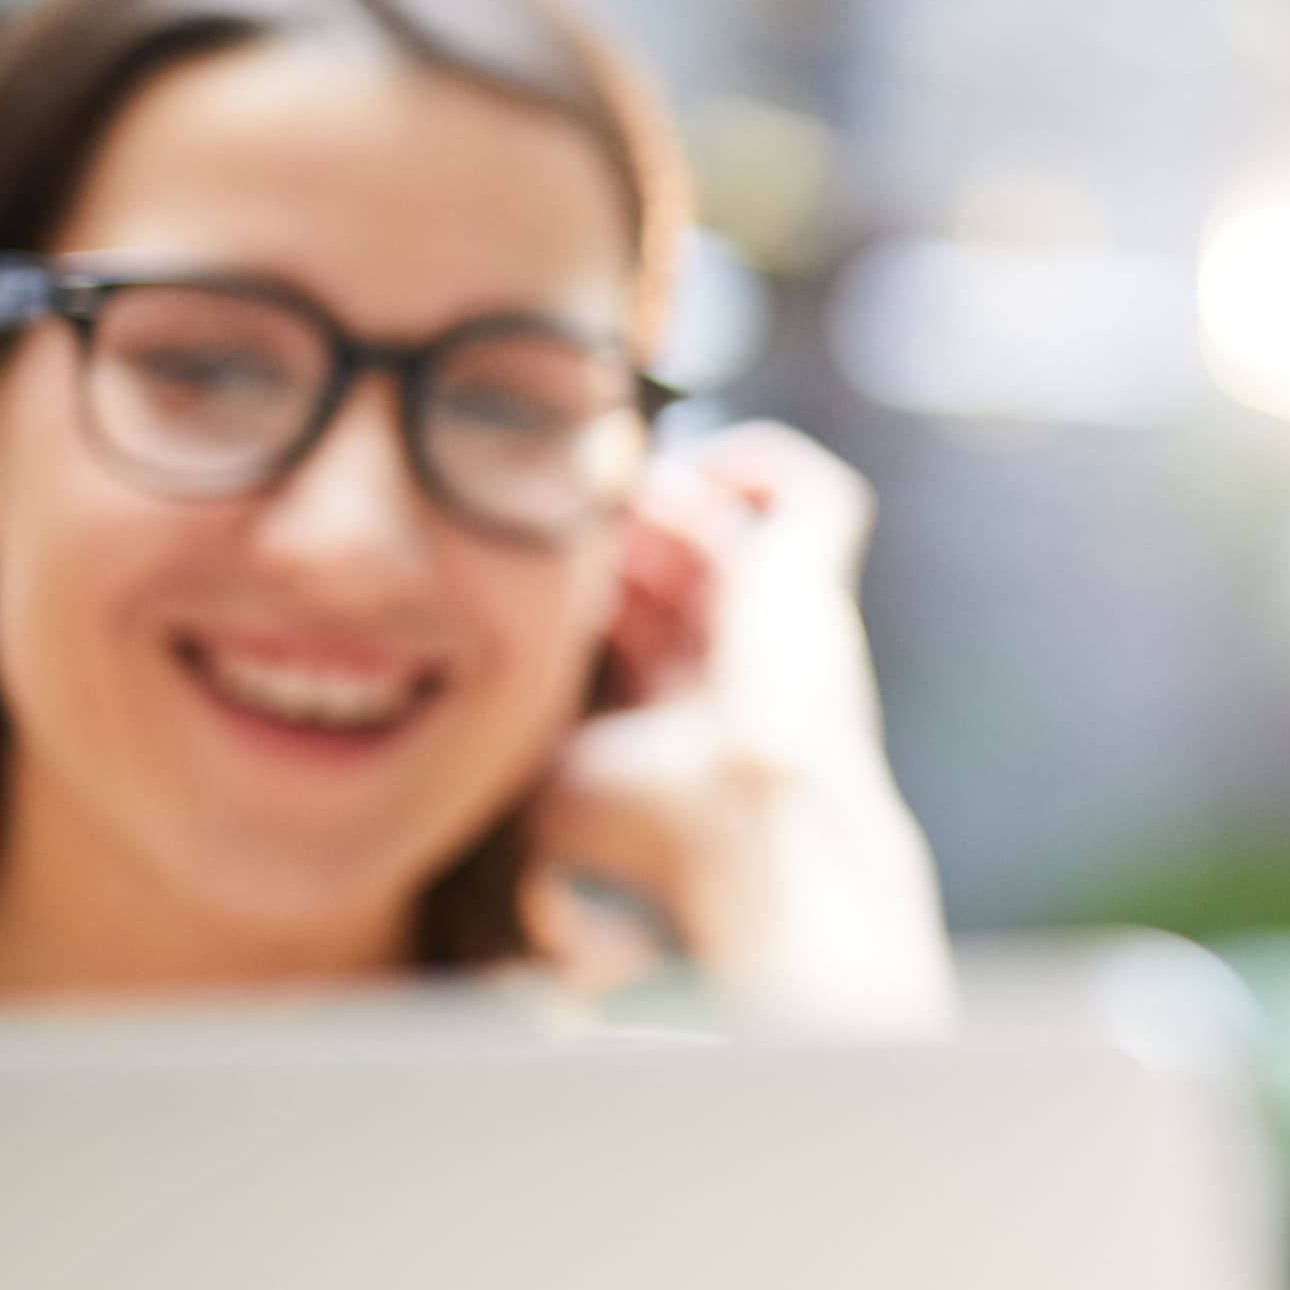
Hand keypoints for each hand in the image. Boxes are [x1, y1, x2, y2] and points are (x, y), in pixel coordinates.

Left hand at [523, 422, 953, 1030]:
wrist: (743, 824)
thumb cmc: (654, 819)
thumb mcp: (553, 768)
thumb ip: (523, 719)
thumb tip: (473, 683)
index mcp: (685, 704)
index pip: (635, 614)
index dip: (585, 579)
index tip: (535, 561)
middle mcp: (740, 653)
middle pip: (674, 559)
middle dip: (616, 532)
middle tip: (568, 515)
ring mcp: (786, 612)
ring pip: (729, 518)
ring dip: (667, 496)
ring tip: (623, 498)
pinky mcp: (817, 570)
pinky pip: (806, 488)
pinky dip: (749, 464)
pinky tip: (688, 483)